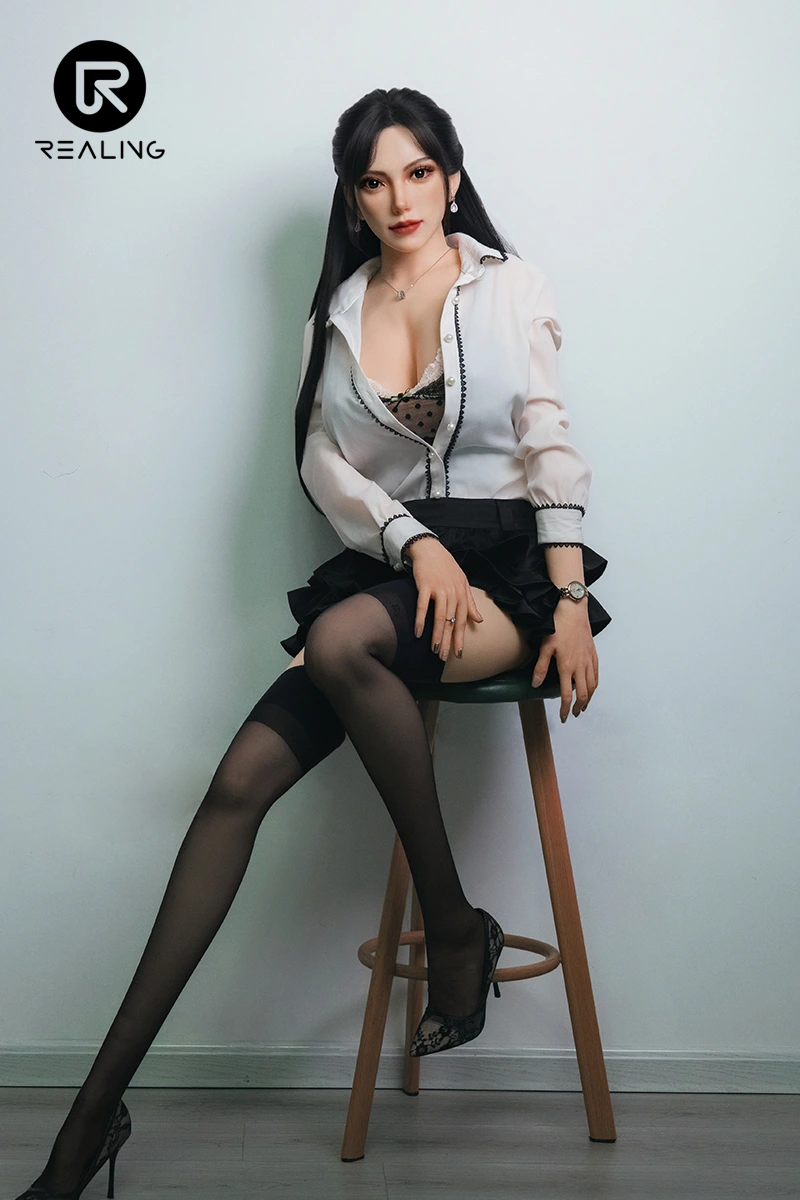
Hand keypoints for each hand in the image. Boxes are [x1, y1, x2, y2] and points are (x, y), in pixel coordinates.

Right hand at [403, 537, 483, 659]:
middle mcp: (453, 594)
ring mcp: (439, 590)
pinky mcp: (425, 586)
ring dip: (436, 635)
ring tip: (434, 650)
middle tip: (443, 658)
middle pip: (451, 623)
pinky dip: (421, 621)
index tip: (458, 654)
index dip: (460, 639)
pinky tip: (418, 633)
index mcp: (462, 595)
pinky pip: (423, 607)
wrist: (430, 549)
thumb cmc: (446, 567)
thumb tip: (479, 620)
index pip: (462, 621)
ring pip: (439, 618)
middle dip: (448, 642)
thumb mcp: (462, 583)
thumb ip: (470, 602)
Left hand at [531, 599, 597, 721]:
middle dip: (579, 707)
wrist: (573, 611)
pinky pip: (596, 674)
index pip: (567, 695)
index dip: (565, 709)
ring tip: (584, 706)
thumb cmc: (558, 626)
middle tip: (574, 714)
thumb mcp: (545, 646)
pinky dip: (595, 685)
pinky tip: (592, 688)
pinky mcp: (593, 654)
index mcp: (567, 667)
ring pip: (592, 686)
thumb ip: (540, 667)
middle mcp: (580, 666)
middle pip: (583, 694)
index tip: (563, 717)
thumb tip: (536, 684)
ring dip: (589, 699)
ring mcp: (589, 660)